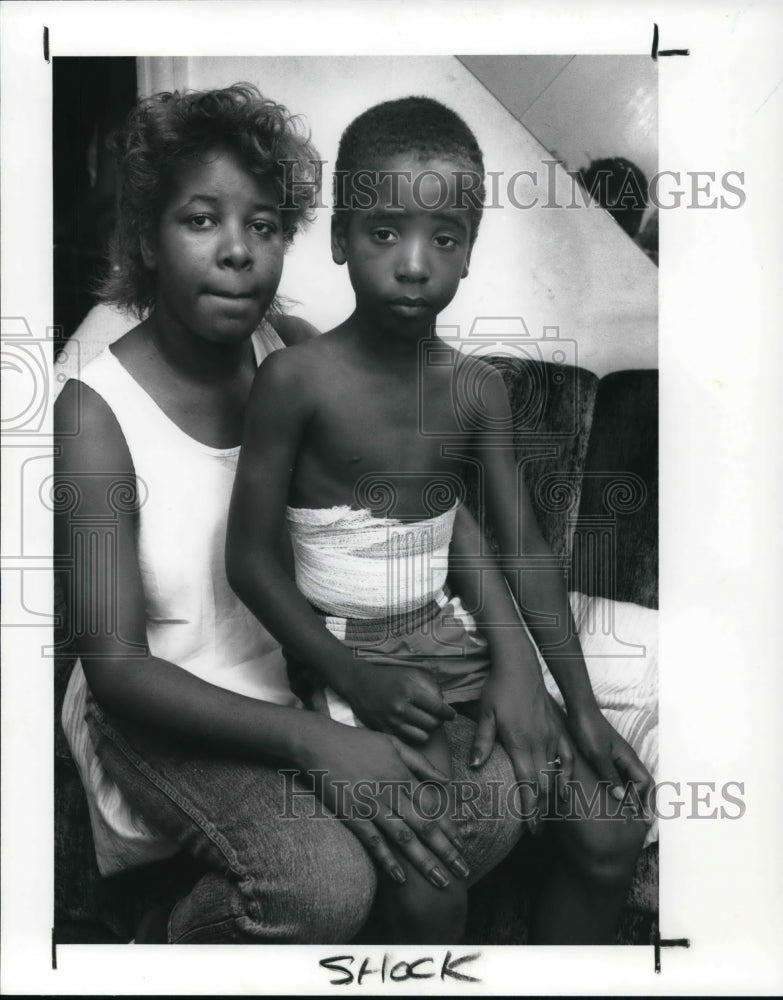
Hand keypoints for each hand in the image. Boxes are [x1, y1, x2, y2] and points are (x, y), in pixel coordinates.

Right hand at [300, 719, 469, 887]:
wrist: (320, 742)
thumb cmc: (358, 741)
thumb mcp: (393, 743)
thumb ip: (420, 762)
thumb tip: (445, 780)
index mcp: (403, 774)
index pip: (433, 807)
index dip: (449, 828)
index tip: (462, 846)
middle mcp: (392, 791)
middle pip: (424, 826)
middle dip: (446, 851)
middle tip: (463, 871)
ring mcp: (371, 804)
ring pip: (403, 837)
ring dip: (424, 861)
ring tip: (441, 881)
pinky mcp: (352, 814)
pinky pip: (373, 841)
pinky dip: (387, 860)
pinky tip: (400, 877)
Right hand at [338, 661, 455, 743]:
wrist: (359, 683)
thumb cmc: (388, 677)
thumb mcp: (410, 672)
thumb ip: (430, 685)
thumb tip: (443, 701)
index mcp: (409, 690)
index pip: (437, 707)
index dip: (448, 713)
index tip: (451, 714)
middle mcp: (400, 707)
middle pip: (432, 724)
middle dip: (439, 721)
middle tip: (437, 716)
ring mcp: (392, 721)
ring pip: (423, 735)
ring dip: (427, 730)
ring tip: (425, 722)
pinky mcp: (385, 730)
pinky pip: (409, 739)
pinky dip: (414, 734)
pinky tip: (413, 726)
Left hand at [469, 667, 573, 825]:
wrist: (520, 665)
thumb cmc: (497, 688)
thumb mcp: (485, 712)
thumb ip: (482, 740)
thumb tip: (475, 765)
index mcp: (520, 741)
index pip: (528, 783)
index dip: (530, 809)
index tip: (530, 829)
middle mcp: (539, 742)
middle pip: (544, 784)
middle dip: (542, 811)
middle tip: (537, 833)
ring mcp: (551, 735)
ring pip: (558, 773)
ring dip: (554, 797)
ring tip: (551, 817)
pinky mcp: (558, 728)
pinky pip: (568, 756)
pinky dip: (568, 775)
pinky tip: (565, 788)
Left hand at [566, 705, 652, 819]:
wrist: (579, 711)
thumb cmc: (588, 731)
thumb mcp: (597, 754)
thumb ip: (610, 775)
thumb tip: (623, 798)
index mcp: (629, 758)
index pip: (644, 782)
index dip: (640, 799)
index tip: (633, 813)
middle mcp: (628, 759)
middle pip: (645, 783)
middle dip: (646, 801)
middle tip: (644, 822)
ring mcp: (620, 758)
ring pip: (635, 780)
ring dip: (637, 797)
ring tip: (635, 815)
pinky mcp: (611, 757)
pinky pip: (624, 776)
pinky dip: (626, 789)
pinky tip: (619, 798)